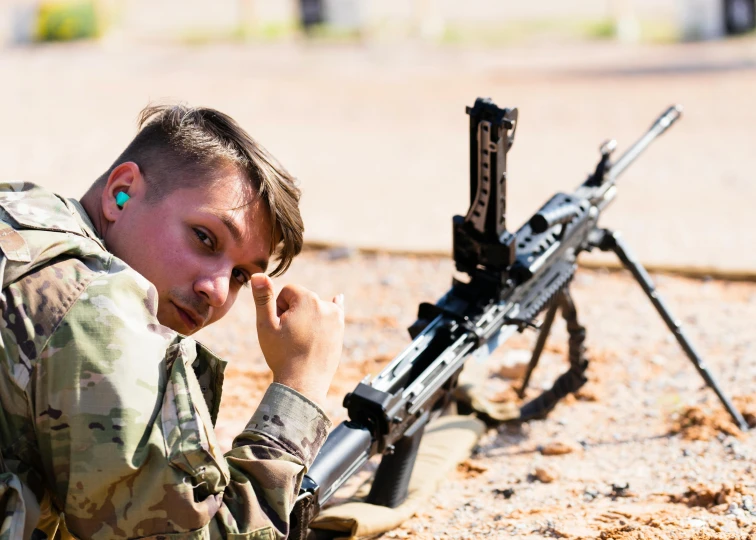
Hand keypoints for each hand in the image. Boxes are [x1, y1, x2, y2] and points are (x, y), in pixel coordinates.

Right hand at [251, 273, 343, 405]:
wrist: (303, 383)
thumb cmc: (282, 355)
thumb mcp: (266, 325)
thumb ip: (263, 297)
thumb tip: (258, 274)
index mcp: (308, 299)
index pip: (287, 291)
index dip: (278, 308)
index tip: (279, 326)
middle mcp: (326, 305)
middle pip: (301, 299)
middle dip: (291, 313)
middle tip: (289, 337)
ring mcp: (336, 318)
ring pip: (314, 308)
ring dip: (305, 317)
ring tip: (301, 340)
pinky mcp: (340, 330)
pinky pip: (336, 312)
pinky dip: (335, 306)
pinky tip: (338, 298)